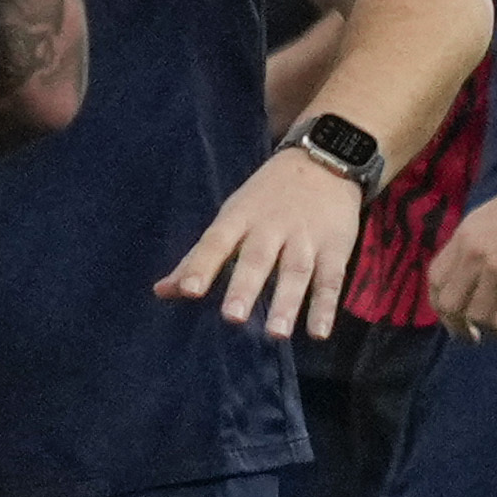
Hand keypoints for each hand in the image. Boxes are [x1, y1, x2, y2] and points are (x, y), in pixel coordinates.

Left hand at [157, 145, 366, 341]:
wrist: (323, 163)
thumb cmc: (265, 198)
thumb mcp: (231, 217)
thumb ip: (199, 257)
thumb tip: (161, 291)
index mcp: (239, 218)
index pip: (216, 242)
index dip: (201, 266)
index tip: (188, 291)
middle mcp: (271, 228)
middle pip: (257, 258)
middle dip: (244, 286)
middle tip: (232, 317)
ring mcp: (305, 238)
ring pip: (296, 272)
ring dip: (286, 303)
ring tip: (276, 333)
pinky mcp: (335, 248)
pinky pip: (331, 280)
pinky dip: (326, 307)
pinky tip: (319, 333)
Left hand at [431, 175, 496, 342]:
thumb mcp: (489, 218)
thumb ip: (473, 246)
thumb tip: (469, 279)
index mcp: (462, 237)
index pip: (435, 279)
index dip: (440, 305)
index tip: (454, 318)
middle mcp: (472, 255)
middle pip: (448, 304)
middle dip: (458, 327)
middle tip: (475, 337)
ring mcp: (495, 270)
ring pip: (477, 318)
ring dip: (494, 333)